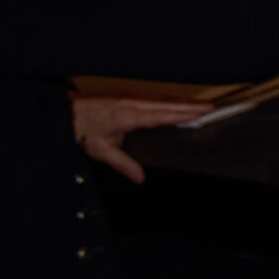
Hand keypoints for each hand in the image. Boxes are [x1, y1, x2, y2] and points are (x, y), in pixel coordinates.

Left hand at [72, 97, 208, 183]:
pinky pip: (154, 100)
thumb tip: (140, 178)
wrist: (68, 115)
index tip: (200, 113)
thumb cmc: (83, 132)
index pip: (162, 116)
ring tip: (200, 106)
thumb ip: (123, 164)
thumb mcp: (101, 151)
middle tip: (210, 107)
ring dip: (181, 103)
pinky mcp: (128, 100)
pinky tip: (175, 105)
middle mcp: (133, 106)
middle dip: (189, 106)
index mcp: (129, 117)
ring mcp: (131, 101)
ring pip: (162, 101)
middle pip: (166, 105)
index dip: (182, 114)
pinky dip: (168, 102)